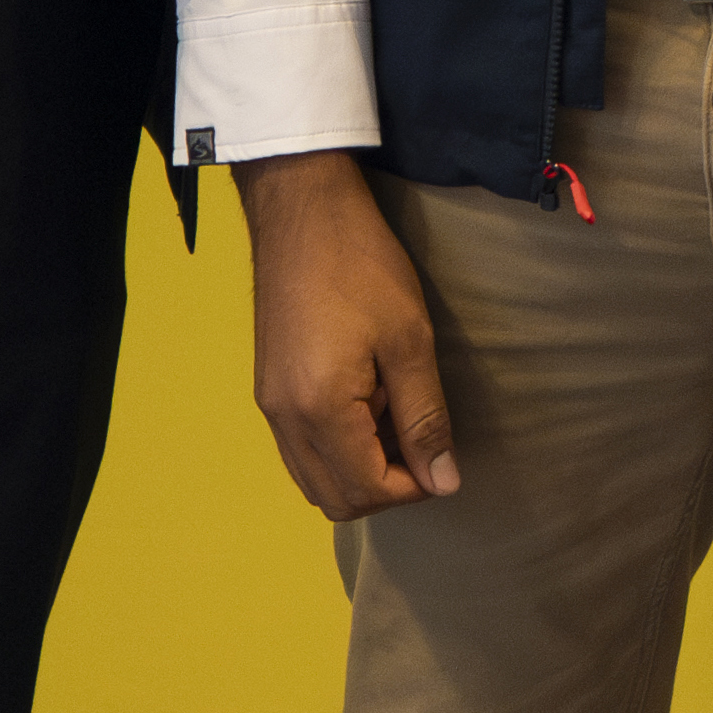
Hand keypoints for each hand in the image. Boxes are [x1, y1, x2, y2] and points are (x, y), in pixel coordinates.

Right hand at [237, 152, 460, 519]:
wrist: (303, 214)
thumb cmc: (362, 266)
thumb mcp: (410, 341)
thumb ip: (425, 418)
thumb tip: (443, 481)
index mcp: (319, 410)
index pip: (366, 490)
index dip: (414, 488)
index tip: (445, 460)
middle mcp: (283, 419)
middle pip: (335, 498)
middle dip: (387, 488)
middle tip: (424, 444)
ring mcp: (269, 406)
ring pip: (313, 480)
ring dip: (360, 471)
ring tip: (397, 420)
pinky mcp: (267, 390)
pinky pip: (300, 450)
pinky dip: (337, 451)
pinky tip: (368, 407)